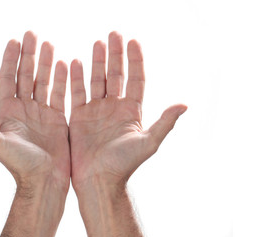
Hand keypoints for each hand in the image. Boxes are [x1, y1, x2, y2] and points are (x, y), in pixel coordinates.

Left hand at [0, 31, 69, 190]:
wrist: (45, 180)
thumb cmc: (20, 165)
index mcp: (8, 112)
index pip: (8, 79)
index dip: (10, 60)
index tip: (14, 42)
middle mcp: (24, 109)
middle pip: (25, 75)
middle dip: (29, 55)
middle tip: (33, 35)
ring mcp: (41, 112)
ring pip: (43, 81)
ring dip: (45, 62)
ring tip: (49, 44)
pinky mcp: (57, 118)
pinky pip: (59, 93)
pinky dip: (61, 79)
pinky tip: (64, 64)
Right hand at [69, 31, 186, 189]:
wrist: (99, 180)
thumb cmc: (124, 165)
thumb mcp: (148, 142)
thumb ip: (164, 122)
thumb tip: (184, 104)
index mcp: (132, 111)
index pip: (135, 79)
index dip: (135, 60)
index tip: (133, 42)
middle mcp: (114, 107)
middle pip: (116, 75)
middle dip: (115, 55)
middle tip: (113, 34)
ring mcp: (96, 111)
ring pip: (97, 80)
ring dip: (96, 62)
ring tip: (97, 43)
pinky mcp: (79, 117)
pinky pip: (77, 93)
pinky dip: (76, 78)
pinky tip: (74, 63)